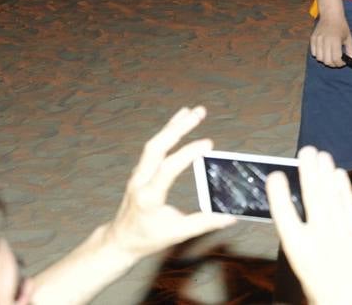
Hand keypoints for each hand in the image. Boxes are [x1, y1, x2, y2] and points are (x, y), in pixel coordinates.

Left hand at [100, 106, 236, 258]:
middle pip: (156, 147)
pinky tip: (179, 122)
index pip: (168, 168)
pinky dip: (167, 132)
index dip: (188, 154)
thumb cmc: (147, 238)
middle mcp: (141, 181)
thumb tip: (231, 216)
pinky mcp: (141, 171)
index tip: (208, 144)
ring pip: (154, 144)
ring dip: (173, 126)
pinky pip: (153, 147)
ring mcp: (138, 174)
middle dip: (178, 127)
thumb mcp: (177, 233)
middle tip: (199, 113)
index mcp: (149, 196)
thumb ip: (204, 222)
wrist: (120, 240)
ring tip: (193, 111)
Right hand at [269, 147, 351, 304]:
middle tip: (306, 149)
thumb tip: (299, 208)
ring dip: (326, 174)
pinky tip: (339, 174)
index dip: (278, 193)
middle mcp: (318, 239)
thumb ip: (301, 239)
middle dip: (309, 172)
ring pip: (331, 198)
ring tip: (321, 154)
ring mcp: (340, 236)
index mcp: (297, 251)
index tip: (275, 174)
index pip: (284, 215)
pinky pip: (348, 206)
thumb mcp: (303, 266)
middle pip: (312, 198)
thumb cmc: (323, 289)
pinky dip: (344, 189)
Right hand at [309, 15, 351, 67]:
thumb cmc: (341, 26)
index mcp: (335, 40)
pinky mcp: (312, 39)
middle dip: (333, 64)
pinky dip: (319, 55)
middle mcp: (325, 41)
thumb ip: (351, 48)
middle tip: (337, 62)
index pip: (336, 58)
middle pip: (327, 61)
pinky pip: (314, 53)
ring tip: (330, 57)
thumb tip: (351, 58)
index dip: (340, 64)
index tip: (343, 63)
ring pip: (319, 58)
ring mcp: (317, 40)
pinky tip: (324, 52)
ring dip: (325, 60)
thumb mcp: (349, 37)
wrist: (330, 15)